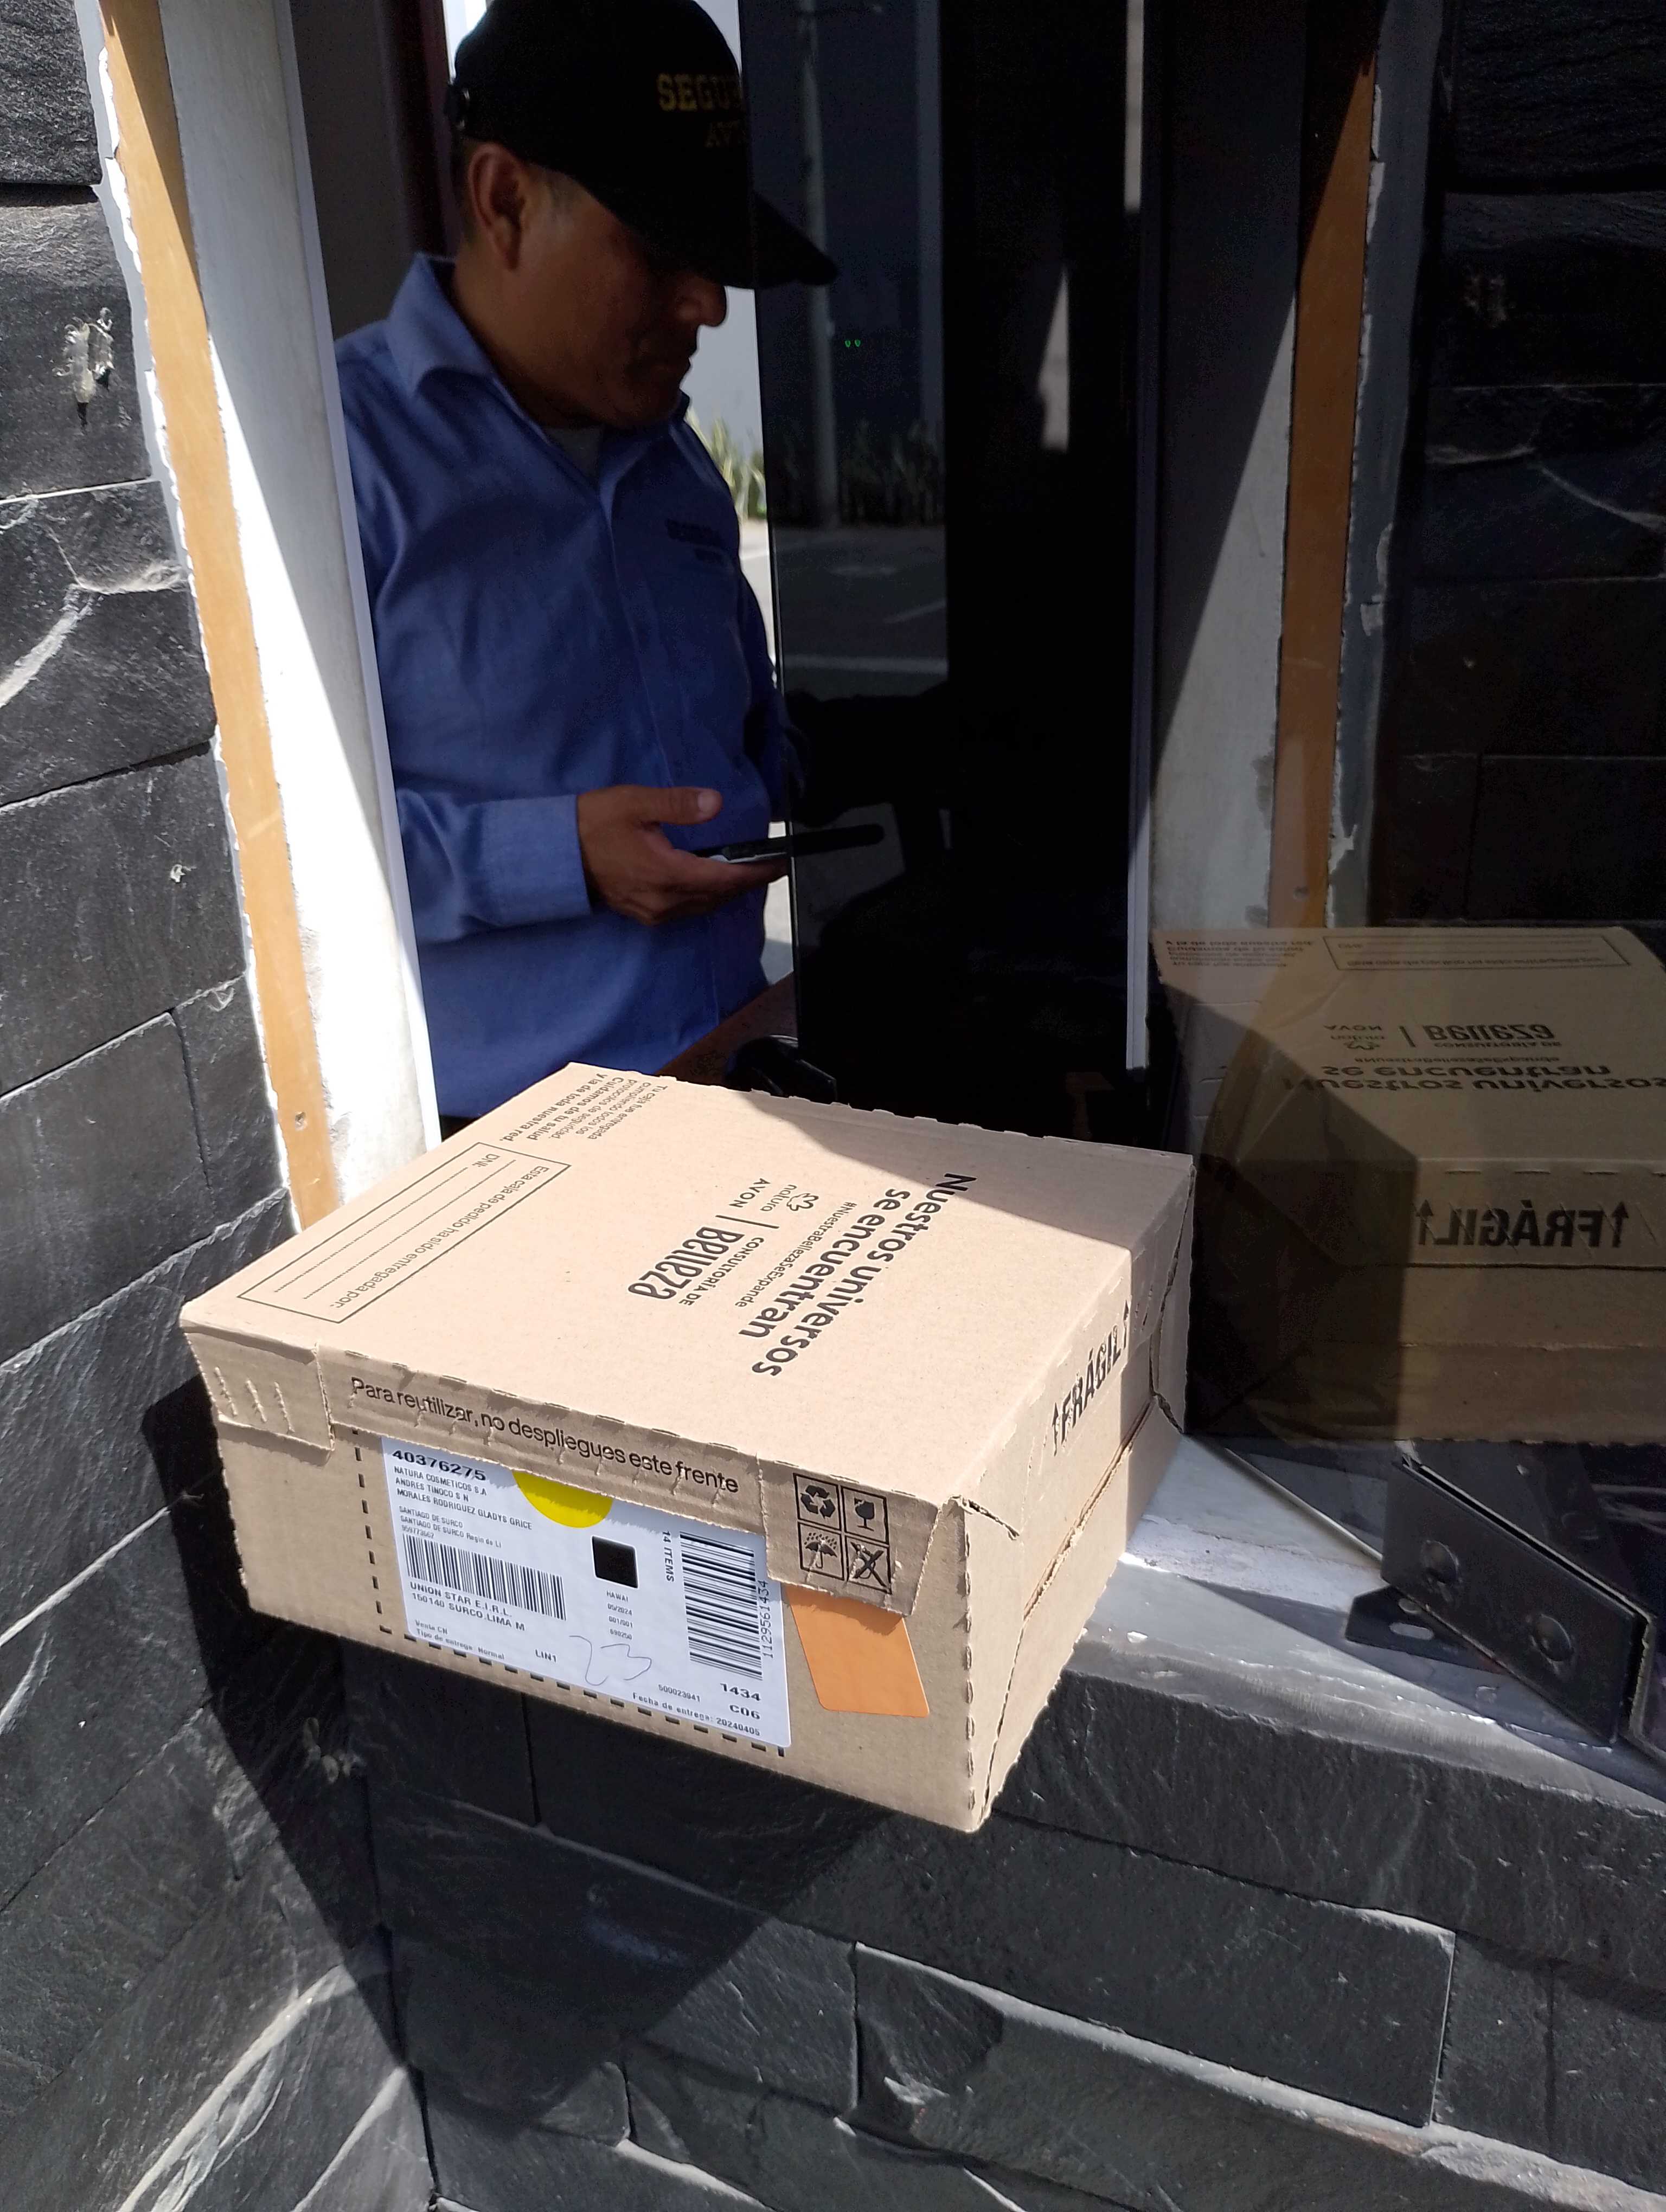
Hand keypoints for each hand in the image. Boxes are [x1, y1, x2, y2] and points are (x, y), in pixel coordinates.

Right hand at [575, 785, 784, 925]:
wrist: (556, 855)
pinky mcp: (645, 914)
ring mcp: (654, 912)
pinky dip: (705, 897)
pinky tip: (711, 882)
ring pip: (703, 905)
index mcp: (667, 873)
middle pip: (719, 896)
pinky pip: (686, 909)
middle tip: (771, 867)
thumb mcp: (636, 803)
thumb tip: (715, 803)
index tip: (780, 865)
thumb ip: (678, 805)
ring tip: (747, 874)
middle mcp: (665, 901)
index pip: (725, 878)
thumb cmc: (594, 823)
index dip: (756, 873)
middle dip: (747, 882)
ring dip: (726, 891)